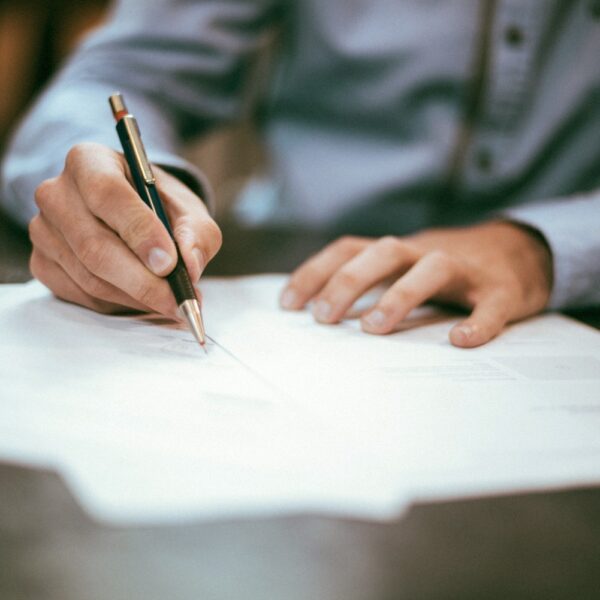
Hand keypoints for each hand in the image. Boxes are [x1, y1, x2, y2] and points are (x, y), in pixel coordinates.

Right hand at [29, 143, 221, 315]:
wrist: (134, 215)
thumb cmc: (160, 207)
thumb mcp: (188, 211)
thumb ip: (196, 233)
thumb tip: (190, 266)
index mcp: (89, 161)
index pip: (107, 194)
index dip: (140, 232)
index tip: (170, 263)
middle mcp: (57, 193)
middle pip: (94, 246)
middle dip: (143, 281)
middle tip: (178, 300)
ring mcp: (44, 231)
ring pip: (90, 277)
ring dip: (136, 297)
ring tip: (171, 302)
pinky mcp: (43, 263)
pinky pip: (81, 295)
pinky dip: (119, 304)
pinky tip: (144, 300)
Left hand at [280, 222, 552, 346]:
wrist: (519, 252)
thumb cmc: (446, 270)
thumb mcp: (404, 268)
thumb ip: (371, 282)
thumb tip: (318, 314)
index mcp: (398, 252)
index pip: (349, 249)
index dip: (315, 272)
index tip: (287, 304)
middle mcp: (426, 253)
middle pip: (384, 252)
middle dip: (348, 281)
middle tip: (323, 318)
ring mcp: (466, 270)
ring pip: (433, 268)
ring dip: (400, 295)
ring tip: (372, 328)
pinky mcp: (502, 290)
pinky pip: (492, 305)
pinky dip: (478, 322)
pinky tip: (460, 341)